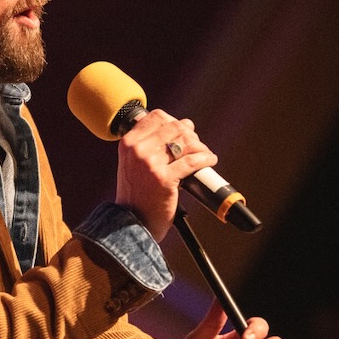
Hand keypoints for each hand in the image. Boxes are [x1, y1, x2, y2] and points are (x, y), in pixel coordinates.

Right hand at [116, 109, 217, 241]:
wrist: (132, 222)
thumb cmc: (137, 194)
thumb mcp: (134, 162)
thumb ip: (152, 143)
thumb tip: (186, 124)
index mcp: (128, 142)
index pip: (158, 117)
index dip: (175, 122)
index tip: (183, 133)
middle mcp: (137, 150)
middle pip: (175, 127)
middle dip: (190, 135)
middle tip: (196, 147)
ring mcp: (150, 163)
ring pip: (185, 142)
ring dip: (200, 147)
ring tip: (204, 154)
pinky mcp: (164, 178)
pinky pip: (192, 161)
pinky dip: (205, 159)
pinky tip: (209, 161)